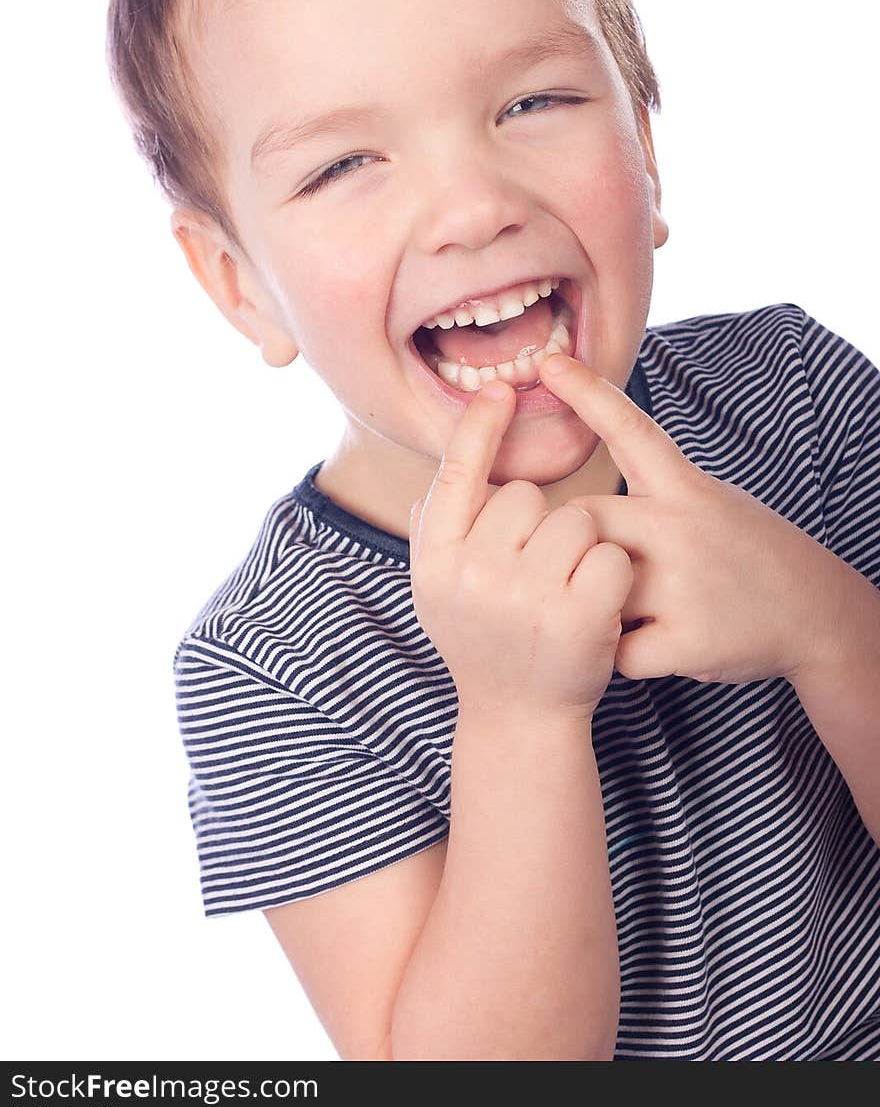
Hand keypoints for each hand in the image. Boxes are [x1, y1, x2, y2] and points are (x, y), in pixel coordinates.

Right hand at [409, 380, 633, 718]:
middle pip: (527, 495)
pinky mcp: (579, 617)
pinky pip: (609, 554)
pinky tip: (596, 608)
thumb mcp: (438, 585)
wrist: (518, 717)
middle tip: (533, 575)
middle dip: (542, 523)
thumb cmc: (481, 638)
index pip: (456, 474)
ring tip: (563, 593)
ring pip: (576, 519)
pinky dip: (613, 576)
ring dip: (581, 548)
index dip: (479, 427)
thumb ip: (439, 524)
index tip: (502, 389)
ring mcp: (527, 597)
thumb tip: (455, 454)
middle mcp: (474, 574)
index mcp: (437, 559)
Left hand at [538, 352, 841, 684]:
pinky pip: (616, 652)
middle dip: (572, 544)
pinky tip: (655, 643)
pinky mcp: (689, 642)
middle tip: (595, 565)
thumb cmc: (742, 553)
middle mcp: (682, 529)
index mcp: (686, 489)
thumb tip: (566, 500)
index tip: (546, 362)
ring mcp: (685, 587)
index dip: (587, 392)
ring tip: (642, 609)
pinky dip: (622, 653)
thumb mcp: (705, 501)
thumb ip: (647, 494)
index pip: (629, 429)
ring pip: (592, 589)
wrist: (814, 616)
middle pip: (584, 520)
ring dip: (601, 604)